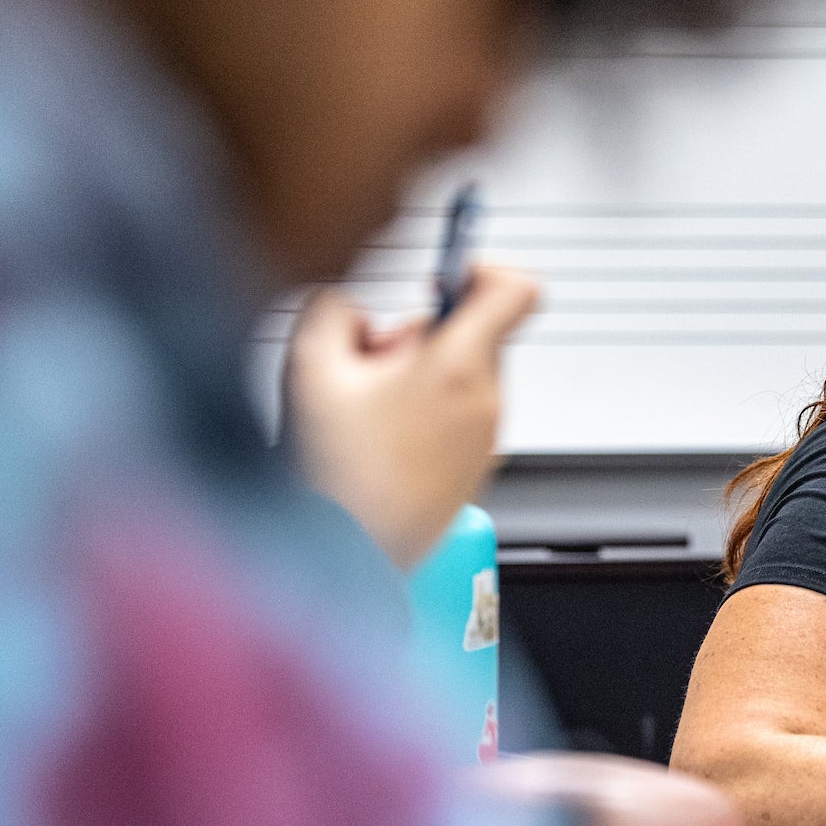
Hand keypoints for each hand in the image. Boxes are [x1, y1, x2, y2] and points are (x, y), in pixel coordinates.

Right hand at [283, 267, 538, 569]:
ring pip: (460, 376)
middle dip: (417, 335)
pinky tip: (374, 442)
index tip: (442, 276)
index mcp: (460, 368)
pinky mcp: (472, 471)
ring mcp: (484, 441)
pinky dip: (418, 414)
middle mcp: (486, 403)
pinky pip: (453, 418)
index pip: (516, 288)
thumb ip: (333, 307)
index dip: (480, 266)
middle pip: (472, 333)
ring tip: (363, 411)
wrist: (344, 558)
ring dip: (414, 377)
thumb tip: (352, 308)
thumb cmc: (333, 475)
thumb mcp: (309, 364)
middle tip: (367, 365)